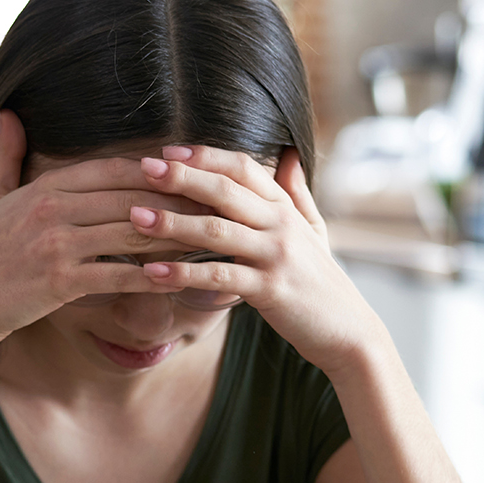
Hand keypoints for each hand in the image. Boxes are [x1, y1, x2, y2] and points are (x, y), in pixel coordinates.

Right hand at [0, 111, 198, 352]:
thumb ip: (6, 155)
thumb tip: (9, 115)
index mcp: (43, 187)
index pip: (113, 170)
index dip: (155, 170)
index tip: (189, 172)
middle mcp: (52, 211)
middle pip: (131, 198)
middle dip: (177, 199)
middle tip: (216, 202)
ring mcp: (56, 246)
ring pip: (131, 234)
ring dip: (174, 236)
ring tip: (210, 237)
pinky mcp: (60, 282)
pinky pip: (118, 274)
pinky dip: (152, 276)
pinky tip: (180, 278)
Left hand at [132, 147, 383, 374]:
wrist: (347, 331)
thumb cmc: (320, 282)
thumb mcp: (314, 231)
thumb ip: (296, 193)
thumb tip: (289, 154)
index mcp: (284, 208)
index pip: (243, 168)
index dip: (205, 156)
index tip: (168, 151)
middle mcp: (281, 226)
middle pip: (226, 191)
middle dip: (183, 178)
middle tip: (143, 168)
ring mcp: (276, 256)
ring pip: (218, 231)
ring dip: (173, 223)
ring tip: (136, 217)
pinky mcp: (269, 290)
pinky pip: (219, 277)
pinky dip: (184, 273)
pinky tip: (152, 272)